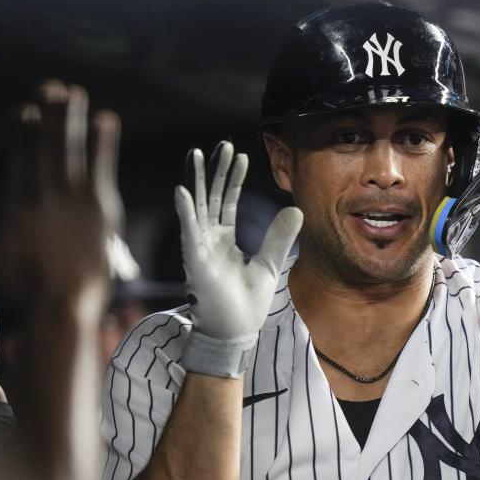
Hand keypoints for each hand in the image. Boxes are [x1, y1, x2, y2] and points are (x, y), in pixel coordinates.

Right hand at [0, 81, 119, 304]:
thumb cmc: (20, 290)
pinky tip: (106, 119)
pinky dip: (103, 142)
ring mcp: (73, 203)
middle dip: (48, 116)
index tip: (26, 110)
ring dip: (72, 120)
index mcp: (16, 208)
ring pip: (71, 151)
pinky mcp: (100, 209)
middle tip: (52, 88)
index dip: (24, 134)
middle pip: (45, 148)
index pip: (20, 162)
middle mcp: (43, 199)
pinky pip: (101, 167)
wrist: (63, 304)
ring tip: (74, 92)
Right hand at [176, 142, 301, 376]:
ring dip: (196, 181)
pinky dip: (185, 210)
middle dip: (215, 171)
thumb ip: (279, 237)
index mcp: (224, 241)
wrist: (234, 334)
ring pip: (197, 207)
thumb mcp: (269, 264)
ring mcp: (200, 249)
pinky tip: (183, 189)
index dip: (232, 179)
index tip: (239, 156)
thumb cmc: (245, 305)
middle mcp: (209, 241)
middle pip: (211, 197)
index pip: (226, 202)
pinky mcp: (194, 261)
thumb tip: (296, 209)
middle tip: (221, 145)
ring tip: (196, 154)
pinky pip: (189, 231)